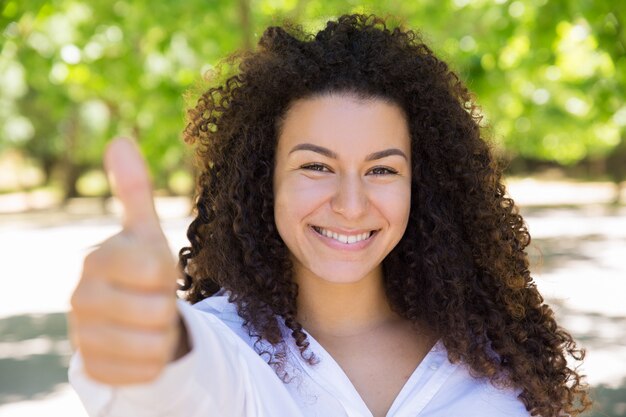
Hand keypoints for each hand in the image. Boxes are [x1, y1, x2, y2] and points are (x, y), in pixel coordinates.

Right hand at [69, 138, 186, 384]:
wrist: (125, 318)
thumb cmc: (140, 270)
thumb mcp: (145, 233)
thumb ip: (135, 190)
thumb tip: (119, 141)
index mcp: (96, 260)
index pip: (156, 270)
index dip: (167, 274)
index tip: (154, 273)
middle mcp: (80, 299)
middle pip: (159, 310)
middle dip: (167, 307)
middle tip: (152, 301)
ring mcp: (82, 338)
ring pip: (154, 346)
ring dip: (162, 336)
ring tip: (147, 324)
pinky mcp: (93, 371)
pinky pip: (146, 373)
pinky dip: (153, 363)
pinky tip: (138, 347)